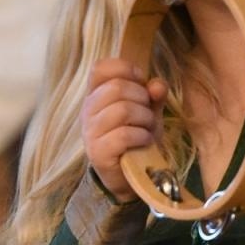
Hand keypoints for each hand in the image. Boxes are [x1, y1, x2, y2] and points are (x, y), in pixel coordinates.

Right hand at [81, 59, 167, 202]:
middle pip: (116, 87)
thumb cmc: (136, 138)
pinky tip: (144, 141)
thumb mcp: (148, 110)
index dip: (126, 69)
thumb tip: (157, 85)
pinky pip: (123, 135)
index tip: (141, 83)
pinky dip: (141, 136)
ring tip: (148, 128)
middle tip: (148, 113)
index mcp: (96, 95)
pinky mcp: (98, 152)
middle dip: (142, 98)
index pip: (100, 68)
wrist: (130, 176)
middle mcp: (88, 110)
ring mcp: (91, 132)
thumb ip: (153, 95)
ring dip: (145, 118)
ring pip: (122, 110)